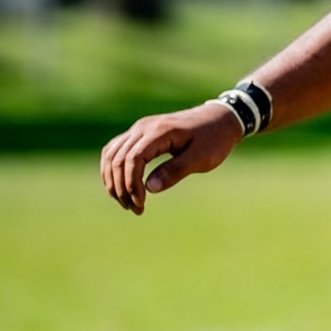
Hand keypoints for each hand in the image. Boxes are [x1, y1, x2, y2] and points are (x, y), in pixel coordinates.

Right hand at [100, 103, 244, 214]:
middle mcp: (143, 127)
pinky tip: (121, 187)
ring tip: (127, 203)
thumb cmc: (214, 140)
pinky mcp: (139, 134)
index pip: (133, 159)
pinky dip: (113, 169)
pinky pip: (116, 150)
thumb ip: (176, 171)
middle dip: (122, 187)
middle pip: (118, 158)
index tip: (141, 204)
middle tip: (135, 210)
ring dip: (113, 180)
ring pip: (112, 154)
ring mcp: (139, 129)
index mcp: (159, 132)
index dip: (132, 184)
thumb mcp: (201, 158)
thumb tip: (150, 189)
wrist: (218, 120)